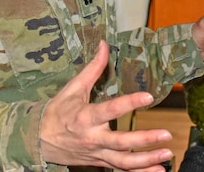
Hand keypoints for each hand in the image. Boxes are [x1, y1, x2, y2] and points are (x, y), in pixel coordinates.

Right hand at [40, 41, 173, 169]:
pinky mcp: (99, 162)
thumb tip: (104, 44)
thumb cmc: (57, 112)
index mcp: (85, 117)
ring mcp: (96, 153)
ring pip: (123, 161)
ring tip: (166, 154)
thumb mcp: (73, 88)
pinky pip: (121, 170)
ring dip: (146, 160)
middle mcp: (92, 138)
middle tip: (166, 134)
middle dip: (144, 140)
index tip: (148, 97)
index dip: (129, 103)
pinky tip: (158, 171)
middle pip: (120, 143)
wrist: (37, 140)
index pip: (110, 109)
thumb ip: (93, 68)